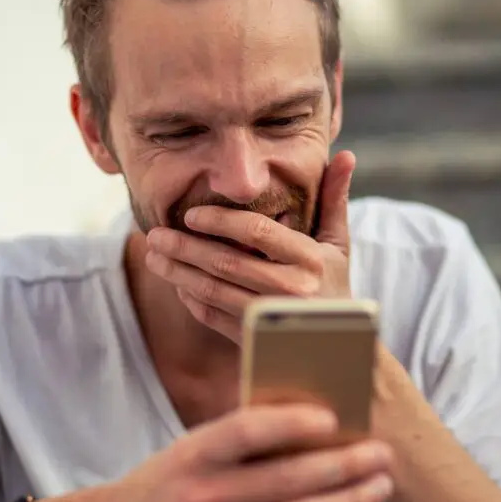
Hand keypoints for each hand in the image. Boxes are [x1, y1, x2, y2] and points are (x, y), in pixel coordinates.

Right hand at [103, 401, 394, 501]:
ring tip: (380, 486)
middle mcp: (204, 497)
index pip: (247, 431)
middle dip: (344, 466)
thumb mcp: (192, 447)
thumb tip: (312, 423)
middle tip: (382, 453)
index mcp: (194, 455)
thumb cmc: (168, 480)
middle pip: (286, 480)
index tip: (333, 417)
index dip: (291, 423)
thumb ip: (240, 439)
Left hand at [145, 150, 356, 341]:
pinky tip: (176, 284)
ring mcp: (271, 320)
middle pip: (226, 263)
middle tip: (155, 234)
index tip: (191, 215)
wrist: (337, 346)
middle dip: (185, 247)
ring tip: (154, 256)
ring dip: (177, 273)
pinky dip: (190, 300)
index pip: (257, 232)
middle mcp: (291, 290)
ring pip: (213, 292)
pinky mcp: (254, 341)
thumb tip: (346, 155)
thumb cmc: (334, 286)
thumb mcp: (339, 244)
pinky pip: (213, 317)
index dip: (220, 221)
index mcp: (310, 260)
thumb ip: (334, 200)